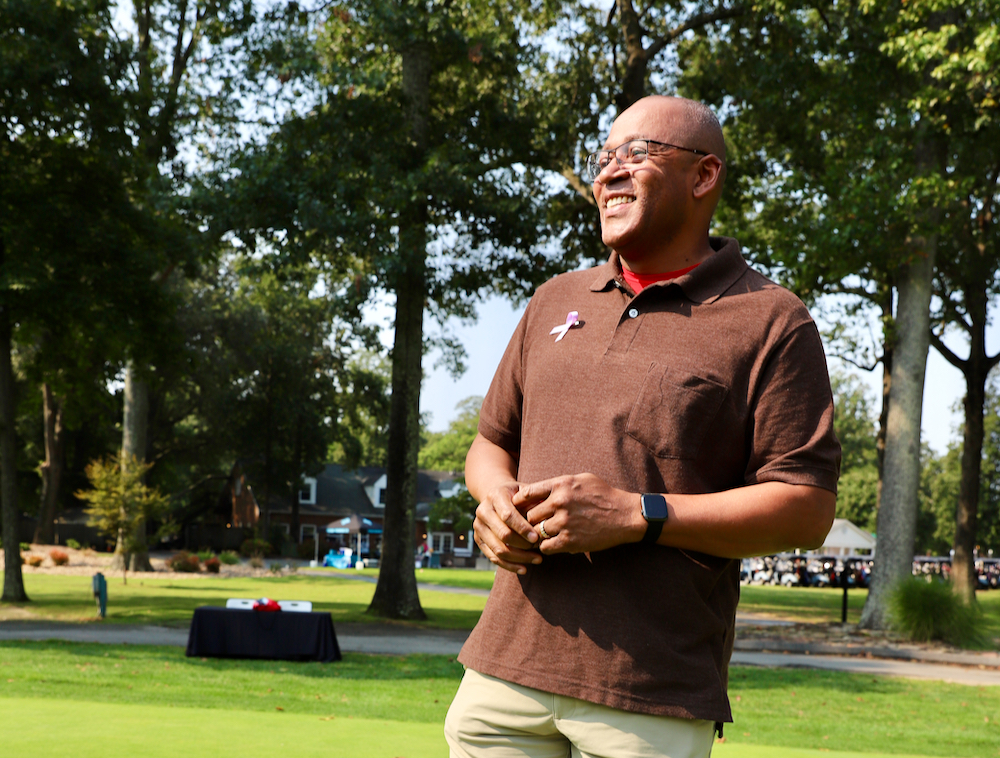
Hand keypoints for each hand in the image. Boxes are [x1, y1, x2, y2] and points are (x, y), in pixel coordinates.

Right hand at [472, 481, 542, 574]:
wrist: (498, 496)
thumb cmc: (519, 496)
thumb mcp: (527, 493)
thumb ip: (534, 503)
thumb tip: (545, 520)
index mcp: (495, 496)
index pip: (508, 516)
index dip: (522, 529)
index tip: (537, 538)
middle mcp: (483, 510)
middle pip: (502, 534)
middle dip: (523, 545)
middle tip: (540, 550)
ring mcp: (478, 526)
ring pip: (498, 549)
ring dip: (519, 558)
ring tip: (537, 560)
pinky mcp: (478, 539)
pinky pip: (493, 557)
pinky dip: (509, 565)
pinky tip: (524, 568)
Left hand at [512, 473, 644, 554]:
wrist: (625, 516)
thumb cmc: (604, 495)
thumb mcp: (581, 479)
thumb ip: (560, 483)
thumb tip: (539, 490)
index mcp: (561, 484)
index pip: (527, 493)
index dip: (520, 503)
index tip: (521, 508)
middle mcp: (559, 502)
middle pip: (529, 515)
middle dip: (530, 521)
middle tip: (532, 525)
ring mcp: (564, 522)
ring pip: (535, 532)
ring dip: (538, 535)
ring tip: (542, 535)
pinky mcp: (570, 541)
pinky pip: (545, 546)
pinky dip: (546, 547)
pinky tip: (553, 543)